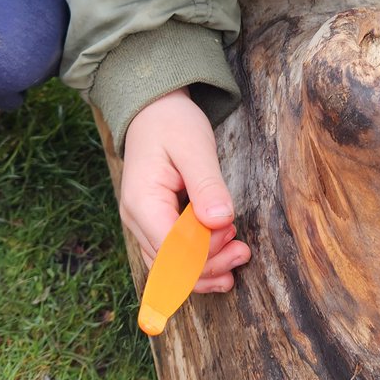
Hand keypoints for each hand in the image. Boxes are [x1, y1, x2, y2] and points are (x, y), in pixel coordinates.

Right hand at [120, 89, 250, 292]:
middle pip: (170, 264)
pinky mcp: (154, 223)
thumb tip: (220, 221)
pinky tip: (221, 261)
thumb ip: (207, 185)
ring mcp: (142, 223)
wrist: (154, 111)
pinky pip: (172, 255)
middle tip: (243, 252)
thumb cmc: (173, 124)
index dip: (205, 249)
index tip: (232, 230)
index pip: (172, 247)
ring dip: (205, 269)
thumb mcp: (194, 147)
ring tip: (238, 258)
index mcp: (142, 202)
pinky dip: (196, 261)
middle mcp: (136, 219)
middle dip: (209, 265)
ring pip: (170, 266)